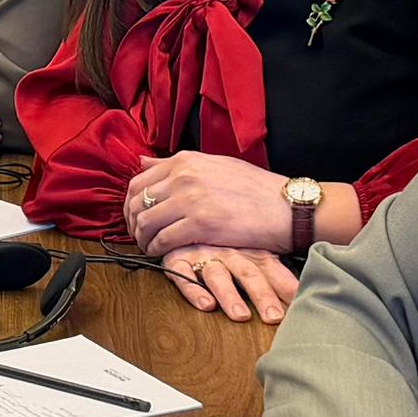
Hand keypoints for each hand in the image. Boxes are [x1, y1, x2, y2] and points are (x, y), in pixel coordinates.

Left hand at [122, 149, 309, 258]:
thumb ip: (178, 165)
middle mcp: (183, 176)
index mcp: (185, 161)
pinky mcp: (200, 224)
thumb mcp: (215, 165)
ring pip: (145, 222)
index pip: (138, 181)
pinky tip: (163, 255)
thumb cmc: (256, 189)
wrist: (287, 207)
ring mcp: (190, 199)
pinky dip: (157, 251)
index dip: (130, 204)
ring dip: (143, 239)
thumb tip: (142, 162)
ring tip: (151, 248)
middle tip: (139, 237)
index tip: (135, 217)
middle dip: (132, 223)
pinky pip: (163, 240)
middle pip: (136, 202)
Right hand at [164, 244, 299, 320]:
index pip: (272, 269)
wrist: (186, 212)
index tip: (300, 303)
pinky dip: (194, 290)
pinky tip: (205, 305)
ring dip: (229, 296)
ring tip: (241, 316)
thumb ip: (277, 272)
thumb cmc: (224, 239)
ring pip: (218, 276)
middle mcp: (230, 252)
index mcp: (251, 250)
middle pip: (248, 274)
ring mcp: (203, 255)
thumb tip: (306, 294)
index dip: (286, 285)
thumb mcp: (252, 248)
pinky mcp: (178, 259)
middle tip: (274, 317)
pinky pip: (183, 275)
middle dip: (262, 295)